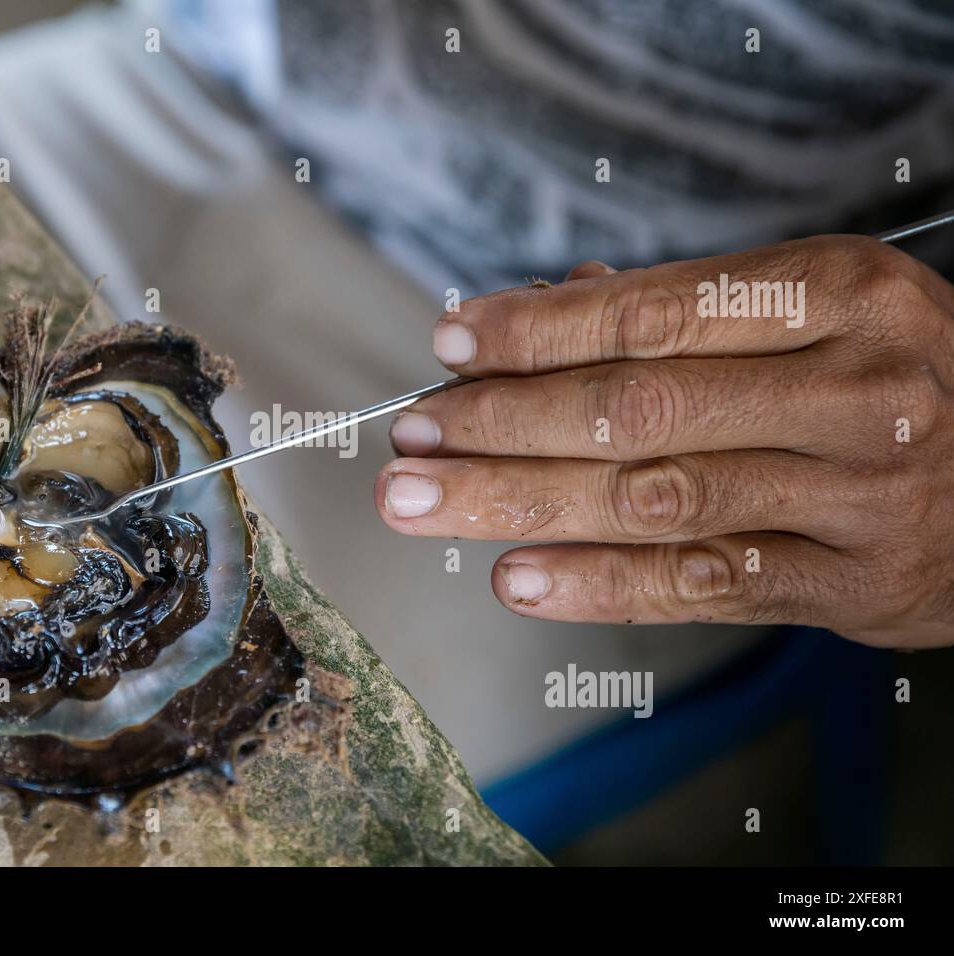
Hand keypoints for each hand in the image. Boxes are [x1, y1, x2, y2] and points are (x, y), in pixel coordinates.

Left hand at [377, 236, 953, 648]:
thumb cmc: (891, 377)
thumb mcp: (820, 310)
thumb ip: (691, 310)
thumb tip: (560, 303)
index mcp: (837, 292)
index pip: (654, 311)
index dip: (539, 331)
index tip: (451, 344)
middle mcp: (851, 385)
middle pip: (638, 407)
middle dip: (504, 422)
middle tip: (411, 437)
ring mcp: (857, 490)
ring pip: (654, 498)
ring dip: (521, 500)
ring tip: (425, 502)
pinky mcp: (850, 580)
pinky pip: (704, 586)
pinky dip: (600, 584)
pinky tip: (517, 576)